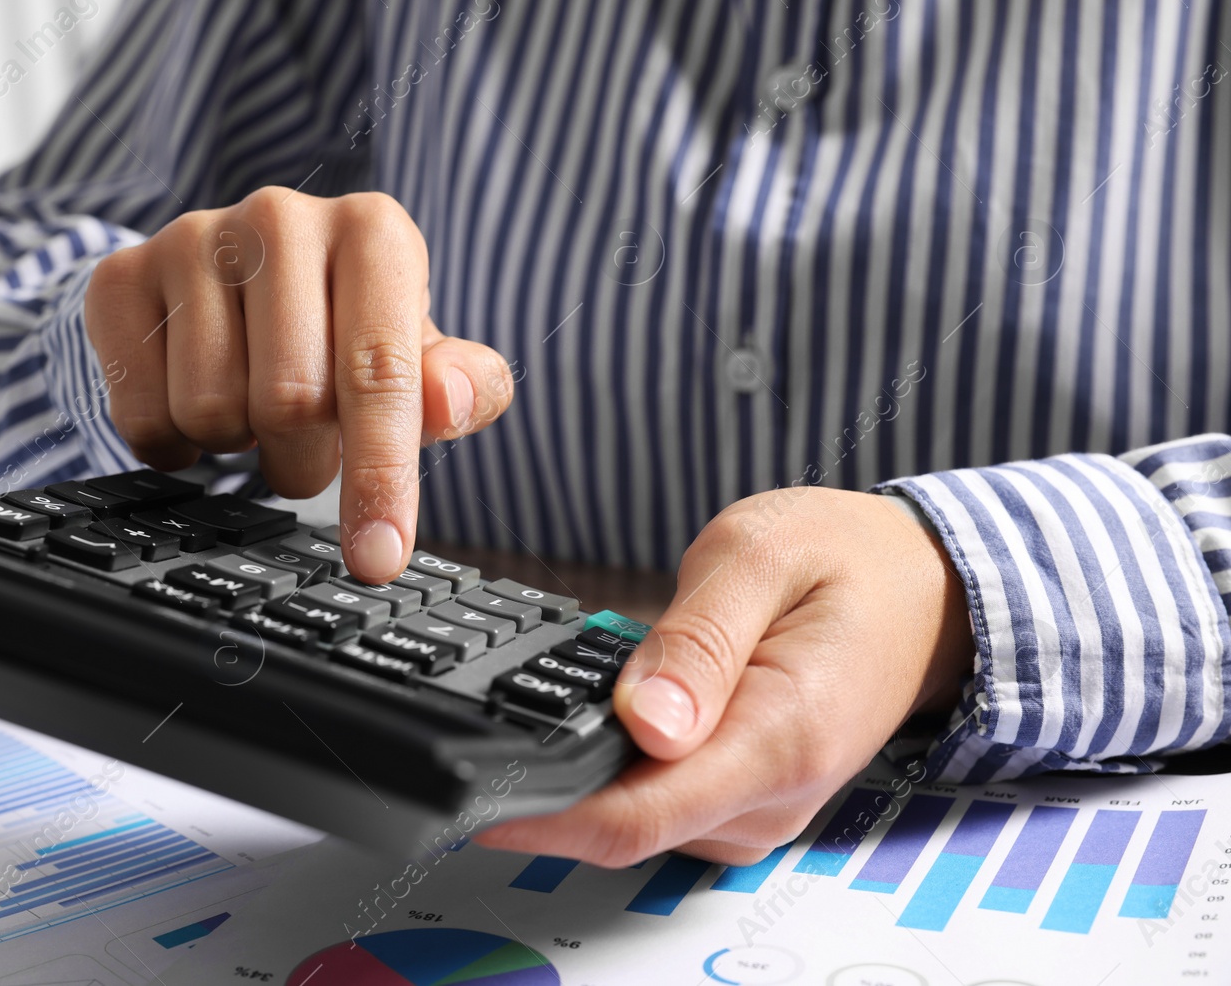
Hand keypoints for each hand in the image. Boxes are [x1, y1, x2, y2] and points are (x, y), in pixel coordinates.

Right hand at [85, 188, 513, 581]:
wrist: (237, 271)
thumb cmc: (346, 325)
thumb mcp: (419, 354)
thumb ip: (462, 388)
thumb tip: (454, 401)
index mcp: (373, 232)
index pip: (379, 372)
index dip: (380, 474)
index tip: (377, 558)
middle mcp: (281, 218)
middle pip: (288, 402)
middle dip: (304, 460)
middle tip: (307, 449)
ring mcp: (192, 239)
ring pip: (209, 410)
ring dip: (236, 448)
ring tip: (252, 410)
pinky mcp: (121, 275)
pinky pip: (141, 413)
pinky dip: (173, 443)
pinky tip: (194, 401)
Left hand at [476, 488, 973, 865]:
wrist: (922, 589)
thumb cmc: (844, 561)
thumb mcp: (761, 556)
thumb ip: (698, 639)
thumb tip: (642, 722)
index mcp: (780, 738)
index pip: (636, 816)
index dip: (537, 813)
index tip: (464, 789)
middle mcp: (773, 796)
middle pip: (625, 829)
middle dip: (543, 792)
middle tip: (471, 732)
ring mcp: (762, 809)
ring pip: (637, 823)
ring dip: (581, 778)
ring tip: (535, 710)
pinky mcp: (748, 801)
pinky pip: (662, 807)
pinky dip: (618, 773)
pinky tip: (598, 721)